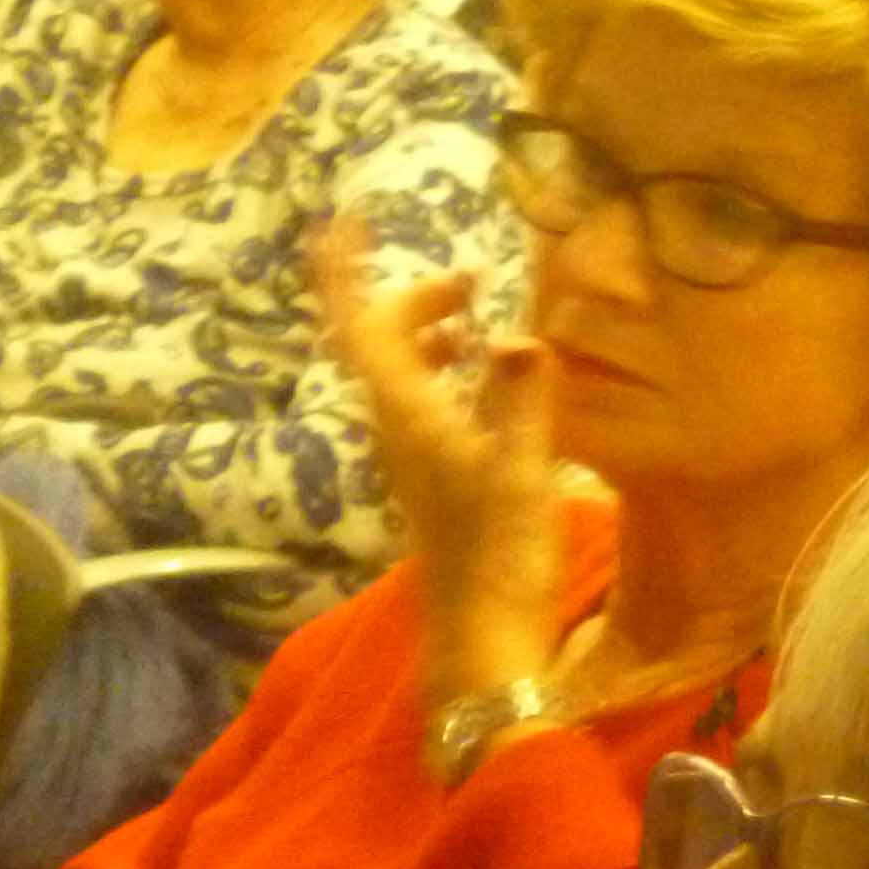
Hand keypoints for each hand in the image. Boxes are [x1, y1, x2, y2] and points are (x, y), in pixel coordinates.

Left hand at [318, 217, 559, 705]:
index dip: (347, 273)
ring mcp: (413, 459)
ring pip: (406, 377)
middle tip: (472, 278)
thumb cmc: (500, 561)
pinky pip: (428, 406)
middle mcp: (399, 431)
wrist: (486, 646)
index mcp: (409, 417)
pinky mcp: (436, 483)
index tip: (346, 222)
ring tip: (479, 316)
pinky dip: (451, 376)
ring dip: (432, 337)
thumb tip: (516, 332)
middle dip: (417, 300)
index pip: (362, 327)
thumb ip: (522, 399)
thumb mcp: (521, 475)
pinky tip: (492, 386)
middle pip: (384, 345)